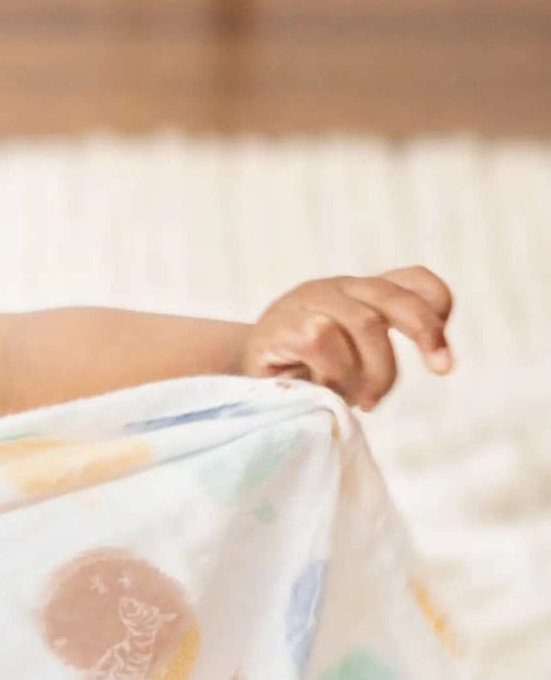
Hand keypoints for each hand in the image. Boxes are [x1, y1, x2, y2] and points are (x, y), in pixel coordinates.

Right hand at [240, 266, 453, 409]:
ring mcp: (306, 302)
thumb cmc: (298, 376)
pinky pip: (325, 342)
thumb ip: (382, 347)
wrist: (236, 383)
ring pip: (367, 324)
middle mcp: (334, 288)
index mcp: (356, 292)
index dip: (437, 308)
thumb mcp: (348, 357)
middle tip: (441, 369)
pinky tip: (326, 390)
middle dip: (426, 333)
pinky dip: (335, 374)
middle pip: (395, 298)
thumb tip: (439, 357)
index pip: (411, 280)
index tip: (443, 353)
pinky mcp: (282, 325)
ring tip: (364, 399)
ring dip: (375, 370)